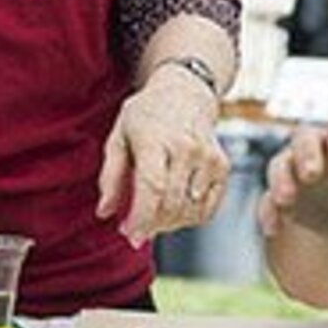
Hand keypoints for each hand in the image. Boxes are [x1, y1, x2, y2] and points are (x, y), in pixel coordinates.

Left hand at [95, 68, 227, 245]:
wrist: (185, 93)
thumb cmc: (147, 115)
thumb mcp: (118, 136)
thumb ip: (111, 176)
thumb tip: (105, 212)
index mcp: (155, 138)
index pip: (152, 188)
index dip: (141, 218)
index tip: (129, 234)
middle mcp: (186, 148)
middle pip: (171, 203)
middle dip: (151, 225)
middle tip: (136, 229)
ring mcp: (208, 157)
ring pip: (190, 210)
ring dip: (169, 224)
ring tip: (153, 216)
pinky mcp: (222, 167)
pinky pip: (207, 209)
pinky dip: (189, 218)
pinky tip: (174, 209)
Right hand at [257, 121, 327, 242]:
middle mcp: (318, 147)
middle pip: (304, 139)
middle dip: (306, 156)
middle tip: (311, 176)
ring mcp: (296, 168)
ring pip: (280, 163)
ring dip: (280, 180)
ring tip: (285, 200)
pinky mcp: (285, 194)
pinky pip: (268, 198)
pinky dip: (268, 211)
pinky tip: (273, 229)